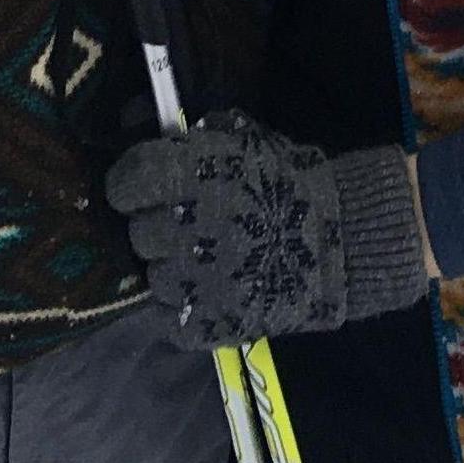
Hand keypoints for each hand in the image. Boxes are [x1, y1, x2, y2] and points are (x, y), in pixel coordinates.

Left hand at [104, 115, 428, 345]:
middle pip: (138, 233)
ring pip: (155, 277)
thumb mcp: (245, 141)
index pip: (125, 182)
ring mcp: (188, 283)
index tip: (143, 189)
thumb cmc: (290, 184)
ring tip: (206, 260)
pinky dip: (184, 306)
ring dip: (175, 268)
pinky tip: (209, 290)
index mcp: (182, 177)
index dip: (131, 186)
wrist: (338, 242)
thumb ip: (199, 141)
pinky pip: (168, 317)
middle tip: (187, 225)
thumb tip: (166, 138)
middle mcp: (176, 229)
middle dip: (159, 227)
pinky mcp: (202, 324)